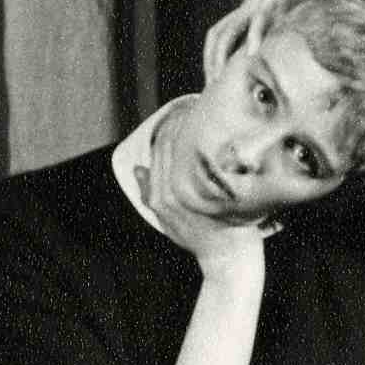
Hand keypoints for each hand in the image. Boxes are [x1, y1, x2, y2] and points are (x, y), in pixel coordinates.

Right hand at [141, 120, 278, 276]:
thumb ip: (151, 194)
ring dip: (192, 127)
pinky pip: (203, 162)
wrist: (227, 260)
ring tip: (204, 110)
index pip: (158, 150)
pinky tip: (216, 131)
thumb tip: (137, 168)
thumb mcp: (169, 220)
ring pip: (184, 150)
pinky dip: (206, 143)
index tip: (183, 111)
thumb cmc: (202, 239)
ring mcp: (189, 194)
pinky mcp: (209, 195)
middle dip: (180, 122)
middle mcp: (169, 194)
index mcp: (159, 197)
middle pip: (170, 145)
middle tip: (195, 104)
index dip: (169, 127)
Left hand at [204, 0, 364, 73]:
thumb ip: (281, 39)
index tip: (215, 80)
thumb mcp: (295, 23)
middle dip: (211, 59)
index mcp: (252, 9)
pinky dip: (254, 38)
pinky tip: (252, 56)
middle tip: (212, 84)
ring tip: (223, 76)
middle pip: (218, 32)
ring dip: (223, 54)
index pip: (221, 33)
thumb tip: (277, 64)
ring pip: (231, 27)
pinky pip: (260, 18)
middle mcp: (251, 3)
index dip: (213, 56)